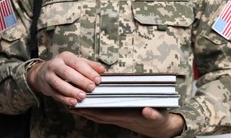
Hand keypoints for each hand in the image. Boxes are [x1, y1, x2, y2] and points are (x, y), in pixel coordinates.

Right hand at [27, 51, 105, 105]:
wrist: (42, 72)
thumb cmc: (63, 66)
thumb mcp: (76, 62)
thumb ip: (90, 65)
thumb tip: (102, 70)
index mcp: (65, 57)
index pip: (78, 63)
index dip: (88, 72)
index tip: (98, 79)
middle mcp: (55, 65)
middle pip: (68, 73)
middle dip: (81, 81)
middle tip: (91, 88)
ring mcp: (49, 76)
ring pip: (59, 84)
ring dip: (72, 91)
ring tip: (82, 96)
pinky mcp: (46, 87)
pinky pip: (55, 94)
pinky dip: (64, 99)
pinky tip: (73, 102)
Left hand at [70, 107, 184, 136]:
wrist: (161, 128)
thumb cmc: (159, 120)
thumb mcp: (158, 116)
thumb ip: (153, 114)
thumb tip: (146, 110)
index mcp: (126, 117)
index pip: (105, 114)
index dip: (92, 111)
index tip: (80, 107)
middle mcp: (119, 118)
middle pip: (98, 115)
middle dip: (84, 111)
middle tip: (69, 104)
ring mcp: (119, 116)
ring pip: (99, 114)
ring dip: (87, 110)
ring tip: (73, 103)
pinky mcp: (120, 115)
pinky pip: (104, 113)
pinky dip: (95, 109)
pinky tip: (89, 104)